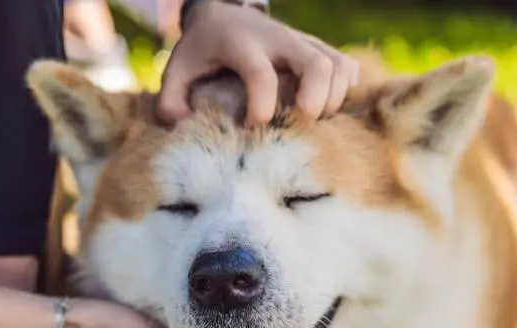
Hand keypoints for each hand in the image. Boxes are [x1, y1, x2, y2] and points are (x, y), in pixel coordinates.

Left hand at [157, 1, 359, 125]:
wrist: (227, 12)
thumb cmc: (202, 49)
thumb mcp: (178, 68)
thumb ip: (171, 99)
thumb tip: (183, 125)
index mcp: (242, 44)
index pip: (261, 75)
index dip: (261, 106)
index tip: (254, 124)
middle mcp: (278, 40)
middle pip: (316, 66)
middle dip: (316, 102)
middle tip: (302, 122)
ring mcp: (303, 42)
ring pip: (338, 67)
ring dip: (332, 100)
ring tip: (311, 118)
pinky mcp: (318, 48)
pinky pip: (346, 67)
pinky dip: (343, 91)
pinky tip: (324, 105)